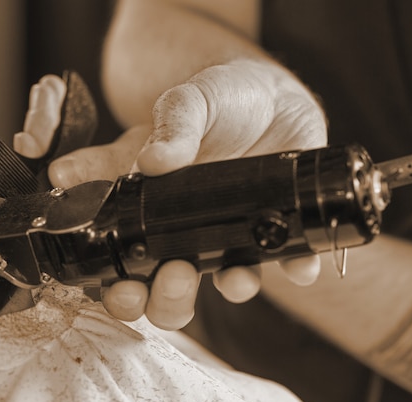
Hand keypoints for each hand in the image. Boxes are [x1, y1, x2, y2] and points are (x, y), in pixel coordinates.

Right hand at [17, 60, 326, 329]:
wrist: (269, 93)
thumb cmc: (216, 98)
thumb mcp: (188, 102)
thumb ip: (172, 127)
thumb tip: (151, 161)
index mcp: (147, 202)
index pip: (114, 254)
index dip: (111, 283)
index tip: (114, 281)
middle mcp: (182, 228)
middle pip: (156, 288)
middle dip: (156, 299)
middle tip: (165, 278)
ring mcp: (228, 233)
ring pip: (214, 286)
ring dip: (221, 290)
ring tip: (232, 278)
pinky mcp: (273, 228)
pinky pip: (285, 260)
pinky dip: (295, 267)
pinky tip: (299, 264)